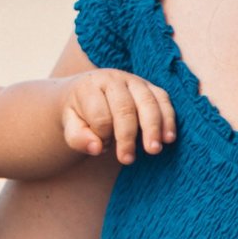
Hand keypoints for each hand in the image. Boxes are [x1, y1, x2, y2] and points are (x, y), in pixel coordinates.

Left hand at [61, 69, 175, 163]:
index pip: (100, 115)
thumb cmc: (79, 113)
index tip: (102, 147)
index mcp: (89, 86)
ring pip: (147, 102)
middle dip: (127, 135)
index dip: (102, 135)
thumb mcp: (69, 125)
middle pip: (125, 108)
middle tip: (127, 159)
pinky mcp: (150, 87)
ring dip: (153, 128)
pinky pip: (163, 100)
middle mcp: (113, 78)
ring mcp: (134, 80)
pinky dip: (168, 119)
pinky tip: (168, 138)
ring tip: (153, 150)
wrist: (86, 93)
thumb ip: (77, 138)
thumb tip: (97, 148)